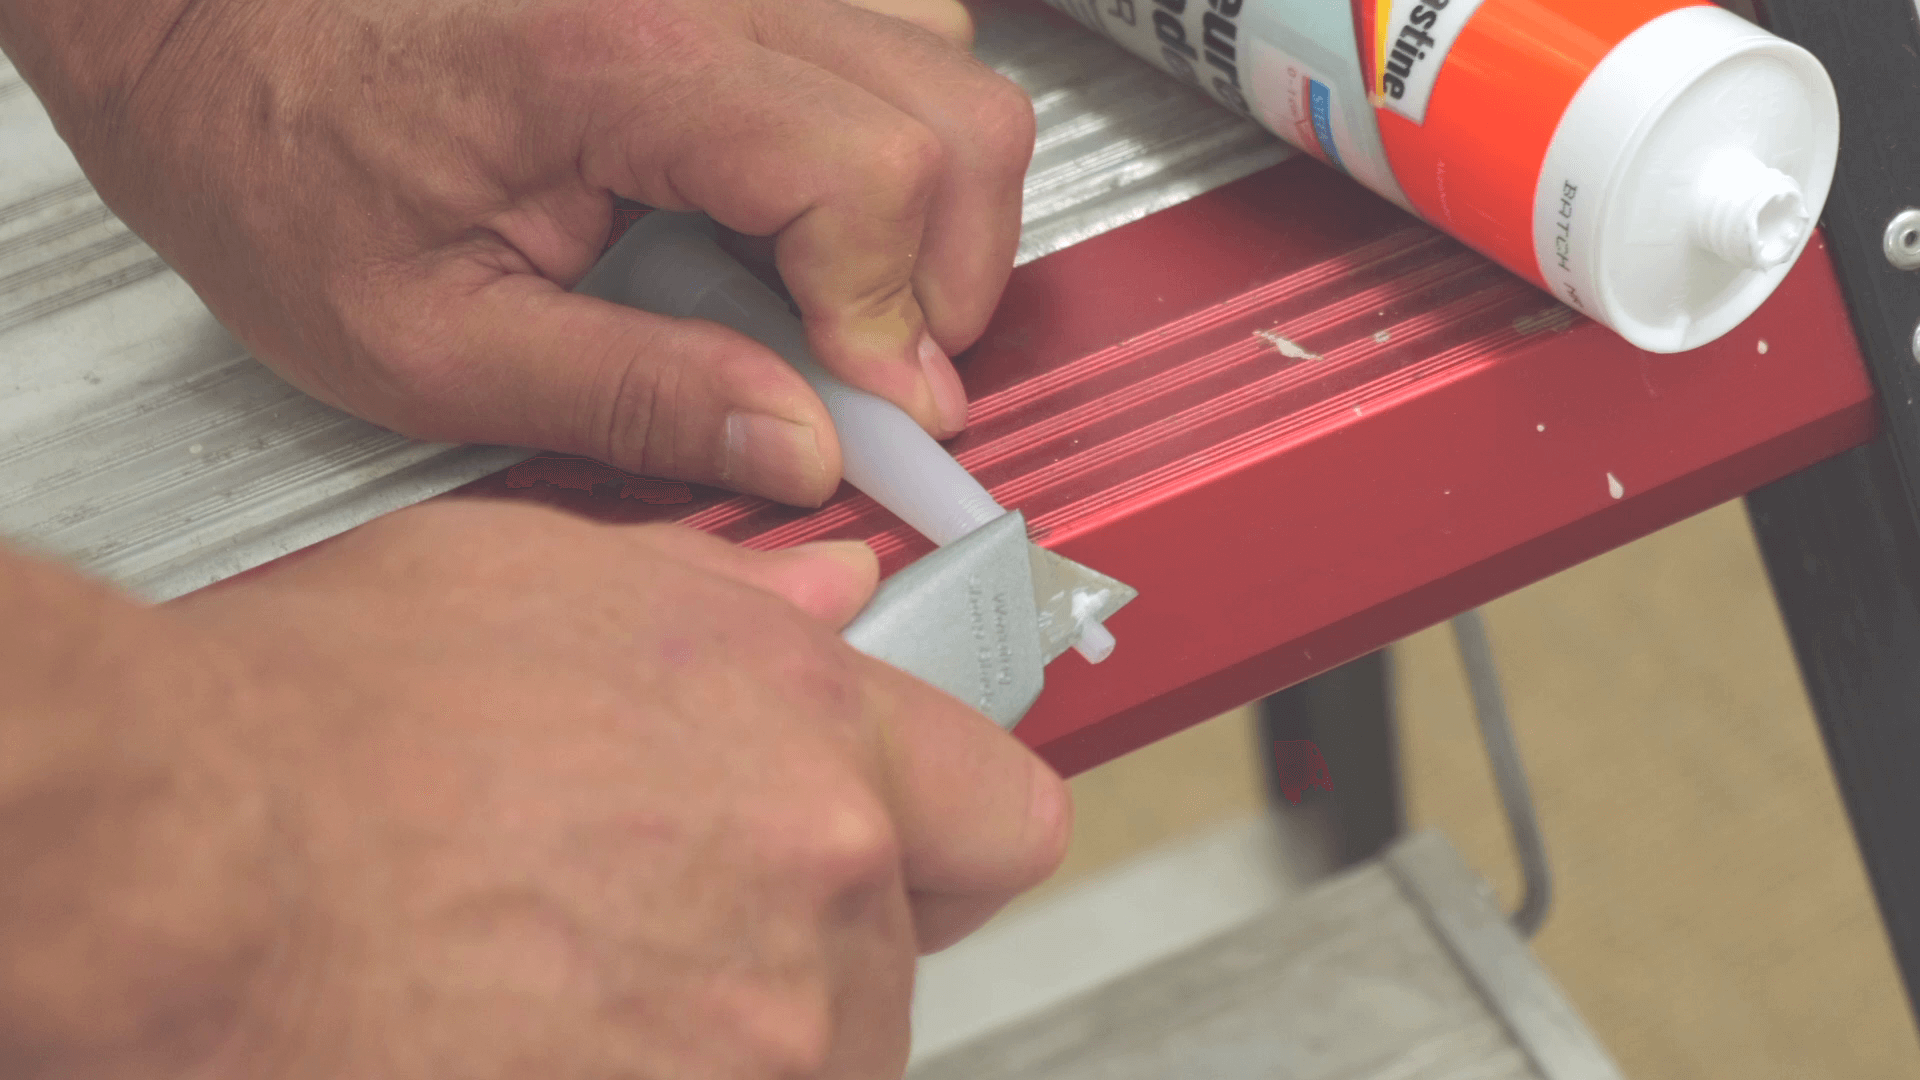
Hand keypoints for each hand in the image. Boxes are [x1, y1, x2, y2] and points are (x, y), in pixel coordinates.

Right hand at [0, 504, 1068, 1077]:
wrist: (188, 859)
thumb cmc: (329, 718)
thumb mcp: (555, 581)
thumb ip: (736, 600)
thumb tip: (839, 598)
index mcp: (815, 737)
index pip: (1005, 816)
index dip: (949, 824)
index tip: (904, 838)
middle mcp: (818, 890)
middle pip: (902, 946)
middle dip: (816, 923)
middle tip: (675, 895)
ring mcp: (751, 1041)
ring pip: (819, 1047)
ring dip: (735, 1018)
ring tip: (580, 966)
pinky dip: (657, 1067)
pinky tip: (546, 1022)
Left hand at [2, 0, 1032, 505]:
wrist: (205, 30)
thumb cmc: (282, 159)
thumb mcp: (429, 342)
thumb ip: (633, 396)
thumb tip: (800, 449)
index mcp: (613, 62)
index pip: (869, 173)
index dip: (896, 320)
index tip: (870, 415)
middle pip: (954, 117)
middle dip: (944, 280)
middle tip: (864, 376)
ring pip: (946, 66)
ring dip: (927, 211)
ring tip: (825, 299)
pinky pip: (891, 36)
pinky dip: (887, 147)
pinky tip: (792, 219)